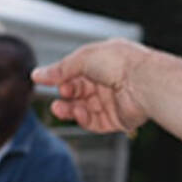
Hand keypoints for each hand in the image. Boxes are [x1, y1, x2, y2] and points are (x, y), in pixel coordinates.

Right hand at [35, 39, 152, 134]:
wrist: (144, 82)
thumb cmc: (120, 63)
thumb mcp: (83, 59)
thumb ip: (60, 69)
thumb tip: (37, 74)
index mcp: (104, 61)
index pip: (77, 70)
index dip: (61, 76)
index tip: (43, 80)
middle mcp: (109, 81)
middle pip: (79, 91)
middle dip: (66, 93)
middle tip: (60, 94)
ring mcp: (113, 101)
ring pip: (83, 108)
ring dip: (69, 109)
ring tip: (58, 108)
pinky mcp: (117, 119)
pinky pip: (94, 121)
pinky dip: (83, 119)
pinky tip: (78, 113)